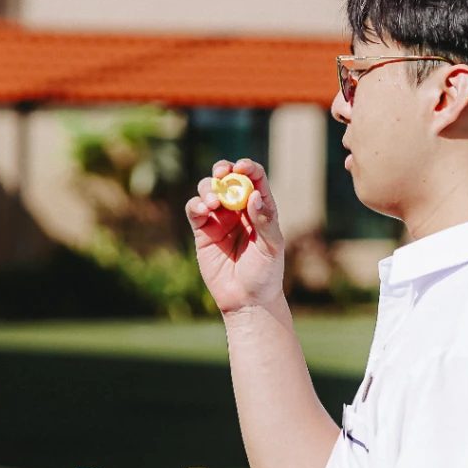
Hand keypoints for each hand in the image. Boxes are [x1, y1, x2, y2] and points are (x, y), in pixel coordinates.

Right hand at [185, 159, 284, 313]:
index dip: (247, 168)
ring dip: (209, 189)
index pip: (254, 179)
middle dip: (223, 170)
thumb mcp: (272, 247)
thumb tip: (254, 195)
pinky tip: (203, 210)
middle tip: (221, 173)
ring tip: (214, 203)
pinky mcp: (203, 232)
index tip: (241, 167)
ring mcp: (220, 219)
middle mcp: (239, 210)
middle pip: (228, 179)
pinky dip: (196, 205)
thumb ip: (264, 221)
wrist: (246, 300)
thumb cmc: (265, 273)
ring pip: (209, 191)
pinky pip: (195, 211)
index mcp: (260, 208)